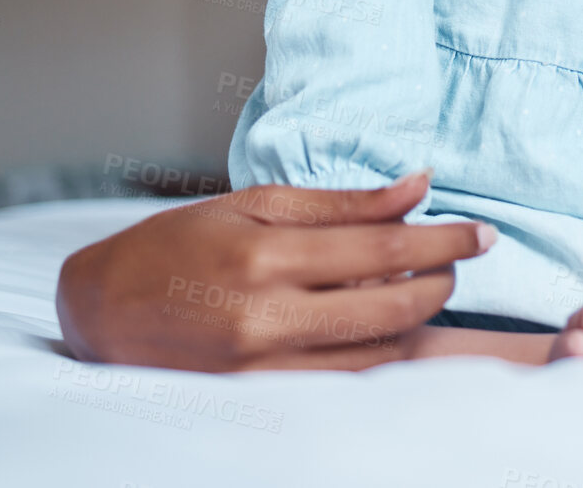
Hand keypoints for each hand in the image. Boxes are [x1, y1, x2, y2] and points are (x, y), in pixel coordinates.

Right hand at [55, 173, 493, 370]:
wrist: (99, 312)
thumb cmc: (176, 245)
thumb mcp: (256, 202)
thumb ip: (344, 202)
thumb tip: (420, 185)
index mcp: (266, 253)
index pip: (383, 246)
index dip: (445, 239)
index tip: (483, 233)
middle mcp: (266, 314)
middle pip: (393, 305)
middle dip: (444, 281)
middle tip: (463, 258)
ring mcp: (264, 365)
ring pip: (378, 352)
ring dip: (422, 321)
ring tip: (432, 287)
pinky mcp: (260, 397)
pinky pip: (347, 381)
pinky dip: (384, 355)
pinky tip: (397, 329)